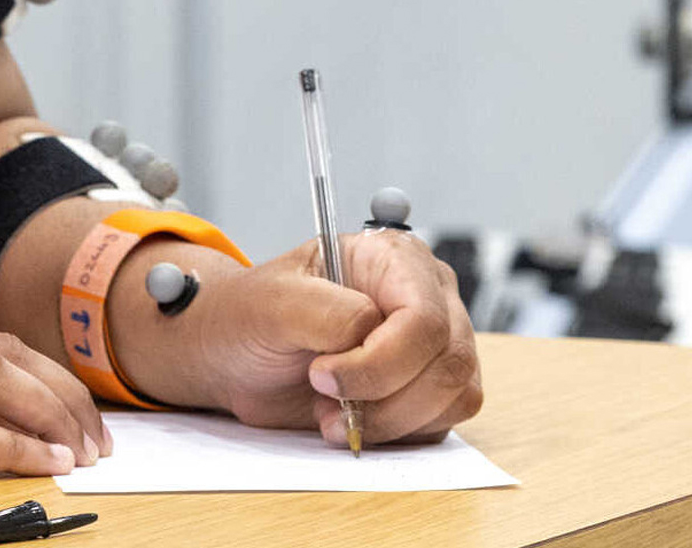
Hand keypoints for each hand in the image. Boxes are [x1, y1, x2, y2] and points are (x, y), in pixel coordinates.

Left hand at [180, 232, 482, 445]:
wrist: (239, 358)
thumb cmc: (254, 316)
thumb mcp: (272, 301)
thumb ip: (326, 311)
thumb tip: (371, 329)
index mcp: (394, 259)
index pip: (423, 318)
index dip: (379, 360)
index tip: (320, 375)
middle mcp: (428, 297)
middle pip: (447, 361)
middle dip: (383, 397)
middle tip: (323, 399)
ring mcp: (437, 344)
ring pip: (452, 396)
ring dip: (388, 420)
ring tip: (332, 410)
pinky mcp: (431, 389)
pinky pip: (441, 422)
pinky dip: (395, 433)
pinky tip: (352, 419)